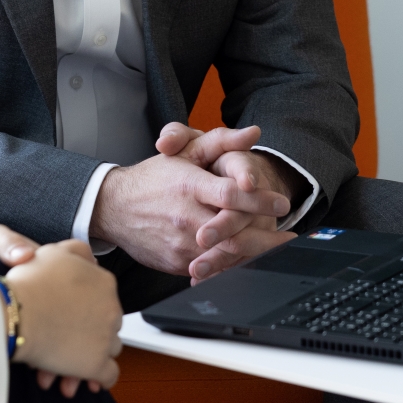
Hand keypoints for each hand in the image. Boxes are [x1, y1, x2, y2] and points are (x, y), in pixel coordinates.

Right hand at [3, 240, 122, 394]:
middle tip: (60, 342)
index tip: (66, 316)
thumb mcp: (53, 253)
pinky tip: (82, 379)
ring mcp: (106, 337)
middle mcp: (112, 308)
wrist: (13, 313)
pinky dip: (97, 378)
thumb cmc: (27, 284)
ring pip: (107, 350)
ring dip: (87, 356)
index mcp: (105, 282)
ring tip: (61, 365)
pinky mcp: (96, 364)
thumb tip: (91, 259)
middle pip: (106, 324)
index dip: (84, 309)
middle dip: (84, 334)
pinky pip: (108, 375)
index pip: (103, 299)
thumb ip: (75, 251)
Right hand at [90, 151, 289, 276]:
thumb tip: (254, 133)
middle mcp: (185, 216)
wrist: (113, 208)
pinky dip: (232, 266)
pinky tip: (249, 262)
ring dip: (254, 254)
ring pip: (224, 254)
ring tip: (276, 251)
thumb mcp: (184, 153)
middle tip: (289, 237)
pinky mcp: (176, 263)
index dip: (259, 199)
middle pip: (233, 230)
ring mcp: (180, 243)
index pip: (231, 194)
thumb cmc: (153, 179)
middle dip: (266, 236)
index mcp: (188, 186)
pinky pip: (210, 269)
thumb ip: (220, 141)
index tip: (281, 203)